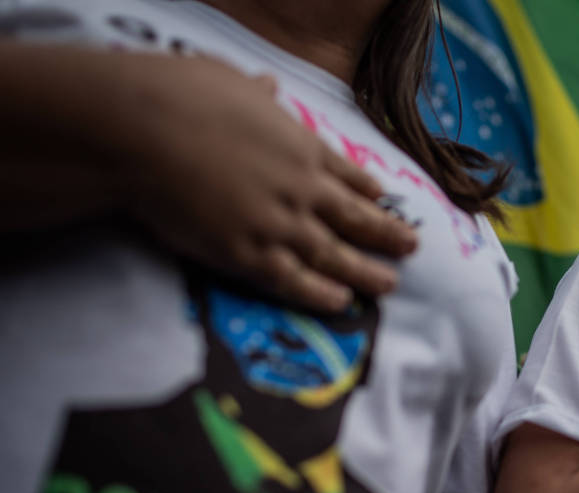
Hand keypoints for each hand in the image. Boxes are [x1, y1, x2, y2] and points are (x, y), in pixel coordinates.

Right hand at [117, 54, 417, 310]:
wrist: (146, 132)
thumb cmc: (183, 97)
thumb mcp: (231, 82)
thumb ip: (256, 93)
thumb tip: (268, 84)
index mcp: (302, 146)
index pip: (346, 173)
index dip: (367, 190)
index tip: (385, 200)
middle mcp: (302, 189)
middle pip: (354, 218)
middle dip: (386, 233)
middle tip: (412, 246)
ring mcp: (280, 225)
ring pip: (334, 256)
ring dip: (365, 272)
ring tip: (389, 285)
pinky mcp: (248, 256)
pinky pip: (295, 281)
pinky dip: (320, 294)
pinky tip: (341, 303)